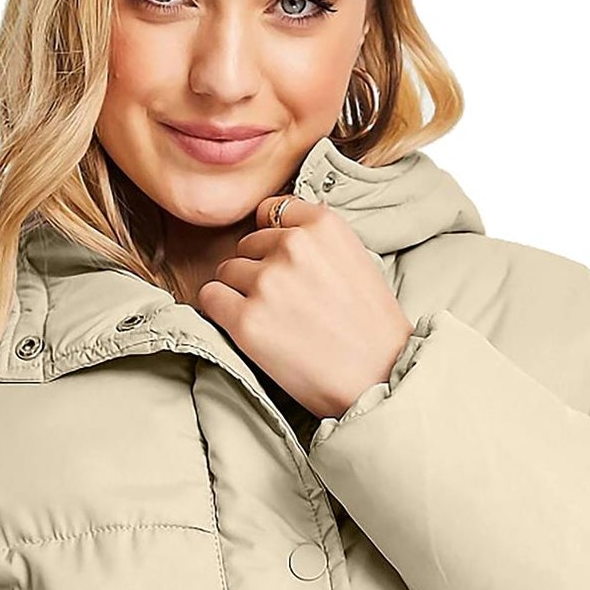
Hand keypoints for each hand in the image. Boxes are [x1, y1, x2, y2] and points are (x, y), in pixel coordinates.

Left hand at [192, 191, 413, 419]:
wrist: (380, 379)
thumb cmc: (372, 327)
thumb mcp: (356, 259)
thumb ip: (317, 239)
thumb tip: (278, 229)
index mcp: (322, 225)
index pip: (271, 211)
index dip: (272, 239)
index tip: (282, 263)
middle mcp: (292, 246)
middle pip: (246, 244)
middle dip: (258, 270)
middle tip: (284, 304)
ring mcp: (266, 283)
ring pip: (226, 271)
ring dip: (239, 293)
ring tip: (272, 320)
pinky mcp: (245, 320)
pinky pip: (210, 298)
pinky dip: (220, 312)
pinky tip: (246, 328)